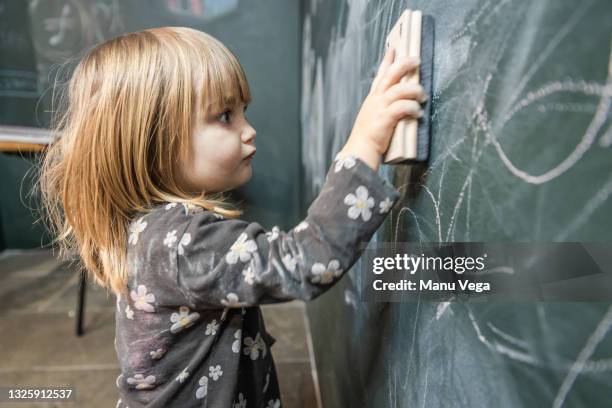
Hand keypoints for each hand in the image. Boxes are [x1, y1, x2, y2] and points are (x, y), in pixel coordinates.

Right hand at [339, 48, 425, 170]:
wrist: (360, 151)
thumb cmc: (369, 138)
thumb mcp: (374, 117)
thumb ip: (385, 108)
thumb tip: (401, 103)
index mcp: (373, 99)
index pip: (380, 75)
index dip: (387, 61)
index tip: (394, 49)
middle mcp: (375, 100)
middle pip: (390, 74)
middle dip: (404, 64)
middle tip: (416, 60)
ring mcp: (379, 108)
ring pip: (399, 89)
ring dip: (414, 90)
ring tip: (423, 95)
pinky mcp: (385, 118)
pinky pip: (402, 107)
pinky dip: (413, 108)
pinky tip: (418, 113)